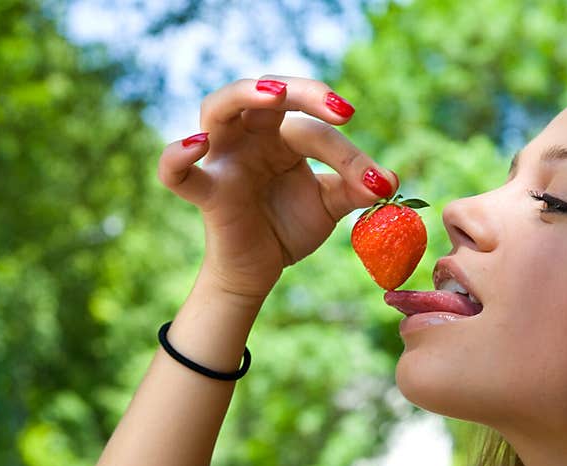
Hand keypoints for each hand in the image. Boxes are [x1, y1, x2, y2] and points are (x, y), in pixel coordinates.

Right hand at [157, 76, 397, 302]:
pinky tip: (197, 145)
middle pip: (264, 93)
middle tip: (341, 110)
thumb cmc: (289, 226)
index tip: (379, 181)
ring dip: (244, 94)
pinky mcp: (207, 192)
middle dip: (302, 92)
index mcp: (280, 136)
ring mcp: (223, 160)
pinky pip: (177, 172)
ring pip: (218, 108)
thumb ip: (356, 189)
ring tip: (275, 93)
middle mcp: (248, 137)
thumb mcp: (329, 204)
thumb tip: (390, 181)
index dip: (348, 155)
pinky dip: (178, 155)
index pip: (314, 131)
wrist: (260, 271)